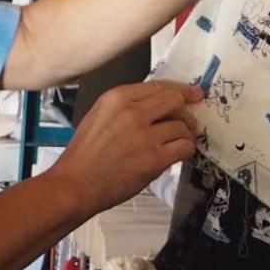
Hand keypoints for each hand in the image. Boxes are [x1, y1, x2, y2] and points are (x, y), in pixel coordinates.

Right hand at [50, 81, 201, 214]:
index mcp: (116, 98)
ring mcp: (144, 136)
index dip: (180, 90)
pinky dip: (185, 150)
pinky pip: (184, 147)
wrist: (76, 184)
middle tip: (191, 121)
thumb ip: (125, 107)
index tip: (193, 94)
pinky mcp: (154, 159)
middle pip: (175, 100)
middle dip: (188, 110)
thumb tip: (158, 106)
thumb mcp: (99, 117)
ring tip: (178, 143)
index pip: (158, 86)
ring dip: (185, 135)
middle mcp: (132, 112)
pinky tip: (177, 154)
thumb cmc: (84, 154)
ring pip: (182, 127)